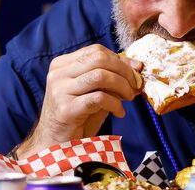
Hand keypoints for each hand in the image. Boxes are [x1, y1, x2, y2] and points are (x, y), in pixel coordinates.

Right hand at [17, 44, 141, 157]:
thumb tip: (136, 66)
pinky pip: (99, 98)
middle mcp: (57, 74)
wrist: (57, 144)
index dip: (120, 59)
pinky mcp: (66, 109)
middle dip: (124, 71)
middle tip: (135, 86)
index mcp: (62, 65)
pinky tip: (119, 112)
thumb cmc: (79, 116)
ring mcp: (60, 91)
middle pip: (99, 59)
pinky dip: (115, 104)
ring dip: (122, 86)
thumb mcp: (94, 90)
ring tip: (129, 98)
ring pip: (100, 76)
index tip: (136, 70)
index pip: (96, 51)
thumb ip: (110, 76)